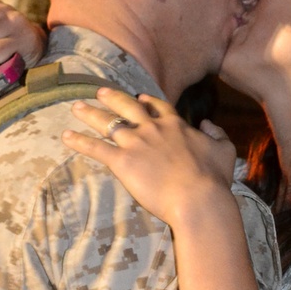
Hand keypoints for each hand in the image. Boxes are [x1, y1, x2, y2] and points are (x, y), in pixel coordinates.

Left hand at [61, 88, 237, 227]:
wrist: (198, 198)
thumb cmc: (214, 179)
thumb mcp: (225, 151)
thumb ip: (217, 134)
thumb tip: (208, 124)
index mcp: (175, 125)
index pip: (158, 107)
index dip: (148, 101)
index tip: (140, 97)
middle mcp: (152, 128)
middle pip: (128, 107)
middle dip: (113, 98)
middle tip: (100, 91)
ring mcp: (136, 143)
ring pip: (107, 123)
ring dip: (90, 114)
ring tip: (76, 107)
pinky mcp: (122, 161)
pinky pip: (96, 148)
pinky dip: (79, 141)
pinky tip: (66, 136)